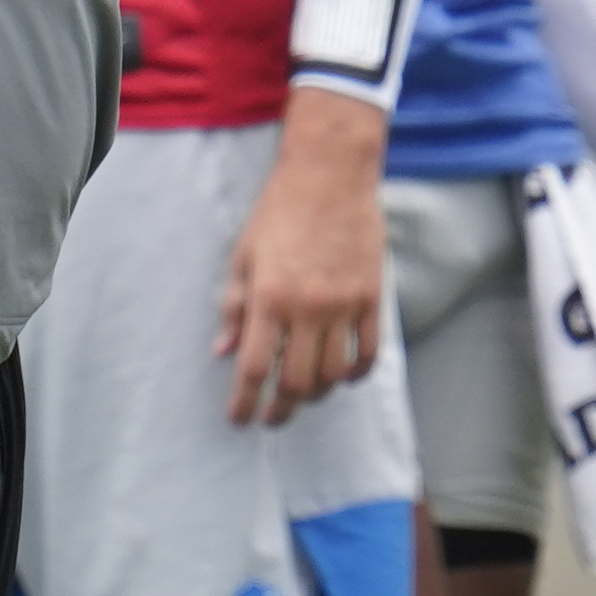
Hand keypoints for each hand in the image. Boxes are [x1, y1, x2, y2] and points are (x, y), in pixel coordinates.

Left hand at [215, 89, 389, 425]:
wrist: (330, 175)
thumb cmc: (279, 211)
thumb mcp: (244, 256)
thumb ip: (235, 307)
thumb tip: (224, 350)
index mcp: (269, 298)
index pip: (255, 368)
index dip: (245, 403)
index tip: (240, 420)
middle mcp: (308, 308)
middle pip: (297, 382)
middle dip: (282, 409)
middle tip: (273, 416)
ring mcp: (344, 305)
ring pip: (335, 374)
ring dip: (318, 394)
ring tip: (305, 394)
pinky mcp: (372, 297)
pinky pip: (369, 352)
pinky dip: (356, 373)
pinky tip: (344, 376)